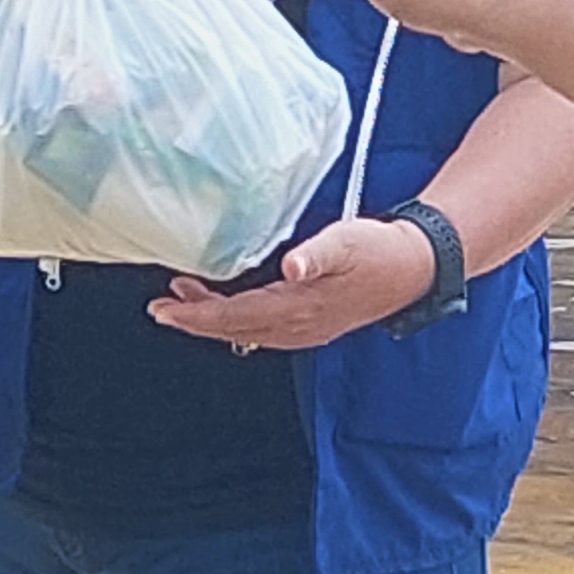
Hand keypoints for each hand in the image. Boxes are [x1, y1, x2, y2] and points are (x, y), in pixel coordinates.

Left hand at [144, 214, 437, 353]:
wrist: (414, 267)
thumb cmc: (379, 250)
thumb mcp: (347, 242)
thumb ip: (317, 253)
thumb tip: (292, 266)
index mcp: (299, 308)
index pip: (235, 317)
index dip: (196, 316)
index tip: (162, 310)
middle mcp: (298, 328)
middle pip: (234, 329)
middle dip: (194, 320)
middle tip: (159, 308)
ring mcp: (305, 330)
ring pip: (246, 331)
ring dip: (213, 319)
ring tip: (183, 302)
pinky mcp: (312, 323)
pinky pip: (262, 328)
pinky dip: (237, 318)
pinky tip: (229, 304)